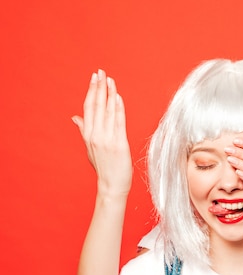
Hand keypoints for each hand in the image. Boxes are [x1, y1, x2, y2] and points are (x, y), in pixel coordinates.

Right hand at [72, 69, 131, 196]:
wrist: (111, 186)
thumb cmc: (104, 167)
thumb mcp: (89, 148)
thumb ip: (84, 130)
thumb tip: (75, 117)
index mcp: (88, 134)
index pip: (88, 107)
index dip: (91, 91)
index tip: (94, 78)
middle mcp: (95, 135)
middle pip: (95, 106)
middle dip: (98, 87)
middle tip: (101, 72)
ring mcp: (106, 139)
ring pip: (106, 111)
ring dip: (109, 93)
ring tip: (110, 80)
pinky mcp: (119, 144)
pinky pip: (118, 122)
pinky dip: (118, 108)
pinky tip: (118, 97)